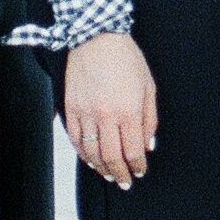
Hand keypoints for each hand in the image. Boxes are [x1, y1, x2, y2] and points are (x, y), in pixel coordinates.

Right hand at [63, 27, 159, 189]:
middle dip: (119, 173)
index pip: (133, 151)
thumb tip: (148, 144)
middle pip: (111, 157)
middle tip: (124, 181)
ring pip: (91, 152)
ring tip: (108, 175)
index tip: (140, 172)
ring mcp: (85, 113)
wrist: (96, 38)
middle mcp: (105, 116)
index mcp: (128, 111)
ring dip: (100, 168)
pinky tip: (90, 159)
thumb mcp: (149, 87)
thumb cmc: (126, 59)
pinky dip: (82, 153)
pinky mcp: (70, 108)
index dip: (137, 166)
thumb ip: (149, 119)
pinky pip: (75, 139)